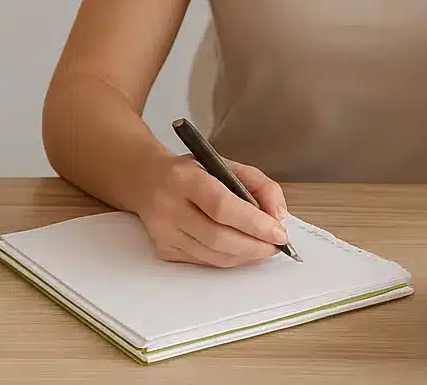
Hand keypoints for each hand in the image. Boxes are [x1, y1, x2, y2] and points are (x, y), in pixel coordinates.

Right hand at [135, 154, 289, 267]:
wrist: (147, 180)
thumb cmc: (193, 171)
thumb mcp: (227, 164)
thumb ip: (260, 185)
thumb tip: (278, 215)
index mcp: (185, 178)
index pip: (222, 207)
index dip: (254, 223)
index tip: (278, 231)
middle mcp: (169, 207)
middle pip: (217, 238)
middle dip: (254, 246)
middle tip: (276, 245)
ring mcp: (164, 233)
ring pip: (212, 256)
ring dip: (245, 256)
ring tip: (264, 248)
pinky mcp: (163, 250)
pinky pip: (204, 261)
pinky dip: (229, 259)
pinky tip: (243, 250)